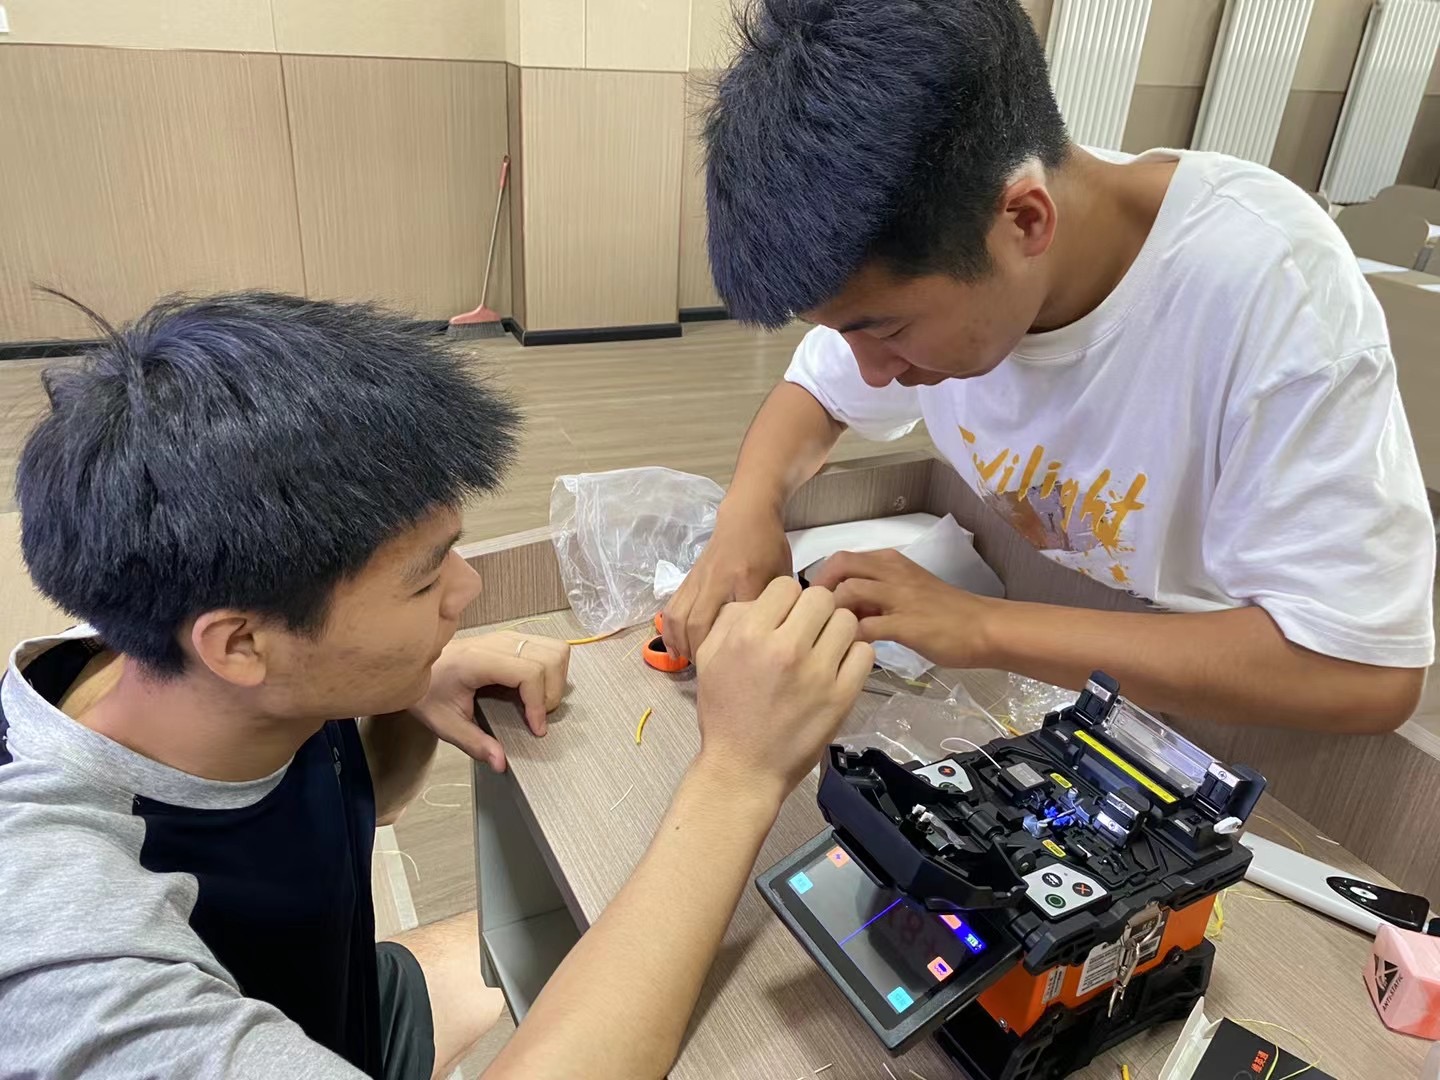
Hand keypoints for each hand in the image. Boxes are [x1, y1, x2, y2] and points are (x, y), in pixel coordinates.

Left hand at [409, 632, 569, 771]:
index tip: (536, 729)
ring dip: (556, 679)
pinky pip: (547, 647)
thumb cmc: (429, 690)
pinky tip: (535, 689)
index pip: (529, 672)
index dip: (540, 703)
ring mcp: (508, 636)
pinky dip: (552, 670)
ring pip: (555, 649)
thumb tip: (500, 763)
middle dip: (552, 693)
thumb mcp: (444, 723)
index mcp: (478, 660)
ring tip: (539, 703)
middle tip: (537, 717)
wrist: (416, 661)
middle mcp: (498, 642)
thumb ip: (473, 743)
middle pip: (551, 658)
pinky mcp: (513, 638)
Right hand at [663, 504, 792, 659]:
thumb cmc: (768, 548)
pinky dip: (670, 632)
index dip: (732, 649)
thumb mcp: (781, 575)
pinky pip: (671, 608)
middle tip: (710, 673)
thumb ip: (778, 606)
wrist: (746, 516)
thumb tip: (771, 640)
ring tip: (690, 663)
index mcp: (745, 578)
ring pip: (678, 617)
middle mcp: (716, 580)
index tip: (738, 670)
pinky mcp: (688, 580)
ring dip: (680, 644)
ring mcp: (698, 580)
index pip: (735, 620)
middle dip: (699, 653)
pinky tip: (676, 648)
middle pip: (696, 623)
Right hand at [694, 577, 873, 800]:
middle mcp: (786, 647)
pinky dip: (854, 656)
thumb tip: (763, 601)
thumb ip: (731, 619)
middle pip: (820, 597)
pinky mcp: (842, 696)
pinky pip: (864, 653)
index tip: (784, 619)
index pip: (786, 586)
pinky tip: (838, 668)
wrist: (743, 769)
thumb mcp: (709, 658)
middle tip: (807, 631)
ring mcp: (817, 672)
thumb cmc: (724, 714)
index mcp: (750, 635)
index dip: (785, 599)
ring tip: (824, 650)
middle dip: (814, 610)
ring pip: (846, 621)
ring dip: (836, 630)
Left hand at [811, 549, 997, 668]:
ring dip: (832, 613)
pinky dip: (850, 638)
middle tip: (812, 616)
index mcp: (891, 562)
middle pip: (839, 565)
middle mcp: (892, 572)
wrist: (984, 628)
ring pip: (848, 592)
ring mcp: (899, 597)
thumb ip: (876, 595)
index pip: (842, 558)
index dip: (822, 579)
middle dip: (819, 590)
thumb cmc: (946, 613)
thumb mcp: (907, 591)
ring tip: (830, 635)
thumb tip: (843, 608)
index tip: (814, 603)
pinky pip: (864, 627)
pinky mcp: (906, 625)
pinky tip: (849, 651)